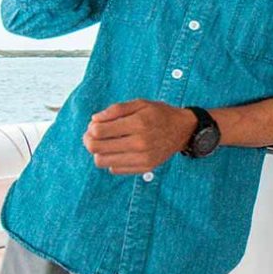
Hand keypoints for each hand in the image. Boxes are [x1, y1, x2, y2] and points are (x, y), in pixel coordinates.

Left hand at [82, 99, 196, 174]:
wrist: (183, 130)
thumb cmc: (159, 114)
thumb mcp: (140, 103)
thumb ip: (116, 109)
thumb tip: (94, 120)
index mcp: (138, 123)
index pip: (98, 131)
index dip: (90, 128)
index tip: (94, 126)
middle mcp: (140, 143)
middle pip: (97, 148)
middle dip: (89, 141)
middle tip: (92, 136)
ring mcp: (142, 158)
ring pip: (102, 162)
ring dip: (98, 153)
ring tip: (104, 145)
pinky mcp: (145, 168)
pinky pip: (115, 169)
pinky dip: (111, 161)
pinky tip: (118, 151)